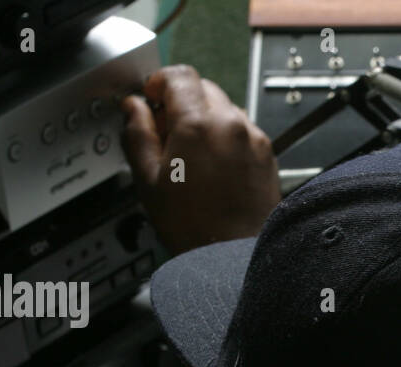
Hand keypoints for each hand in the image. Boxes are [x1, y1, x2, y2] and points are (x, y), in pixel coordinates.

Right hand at [120, 65, 281, 254]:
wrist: (233, 257)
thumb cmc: (194, 229)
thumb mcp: (148, 180)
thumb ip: (137, 134)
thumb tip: (133, 109)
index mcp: (198, 124)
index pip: (179, 75)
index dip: (159, 83)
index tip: (151, 99)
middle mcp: (231, 125)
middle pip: (203, 88)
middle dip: (180, 103)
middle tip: (165, 133)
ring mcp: (253, 139)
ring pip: (224, 109)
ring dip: (204, 120)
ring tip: (189, 157)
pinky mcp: (266, 155)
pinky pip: (241, 131)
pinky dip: (225, 138)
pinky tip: (212, 168)